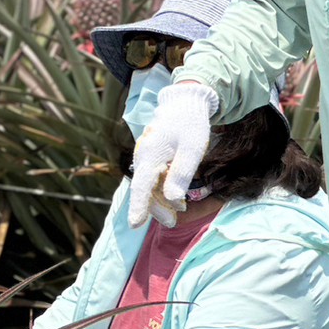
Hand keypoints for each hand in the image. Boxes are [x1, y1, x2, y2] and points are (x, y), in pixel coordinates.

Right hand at [127, 82, 218, 227]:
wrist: (185, 103)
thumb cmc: (190, 125)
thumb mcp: (192, 149)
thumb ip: (181, 174)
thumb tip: (172, 199)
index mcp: (150, 155)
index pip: (141, 187)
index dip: (139, 207)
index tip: (135, 225)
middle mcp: (143, 157)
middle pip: (144, 190)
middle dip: (155, 208)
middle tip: (172, 222)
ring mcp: (145, 157)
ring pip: (148, 185)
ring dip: (160, 200)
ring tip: (177, 211)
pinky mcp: (151, 157)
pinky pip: (152, 177)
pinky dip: (161, 189)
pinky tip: (175, 197)